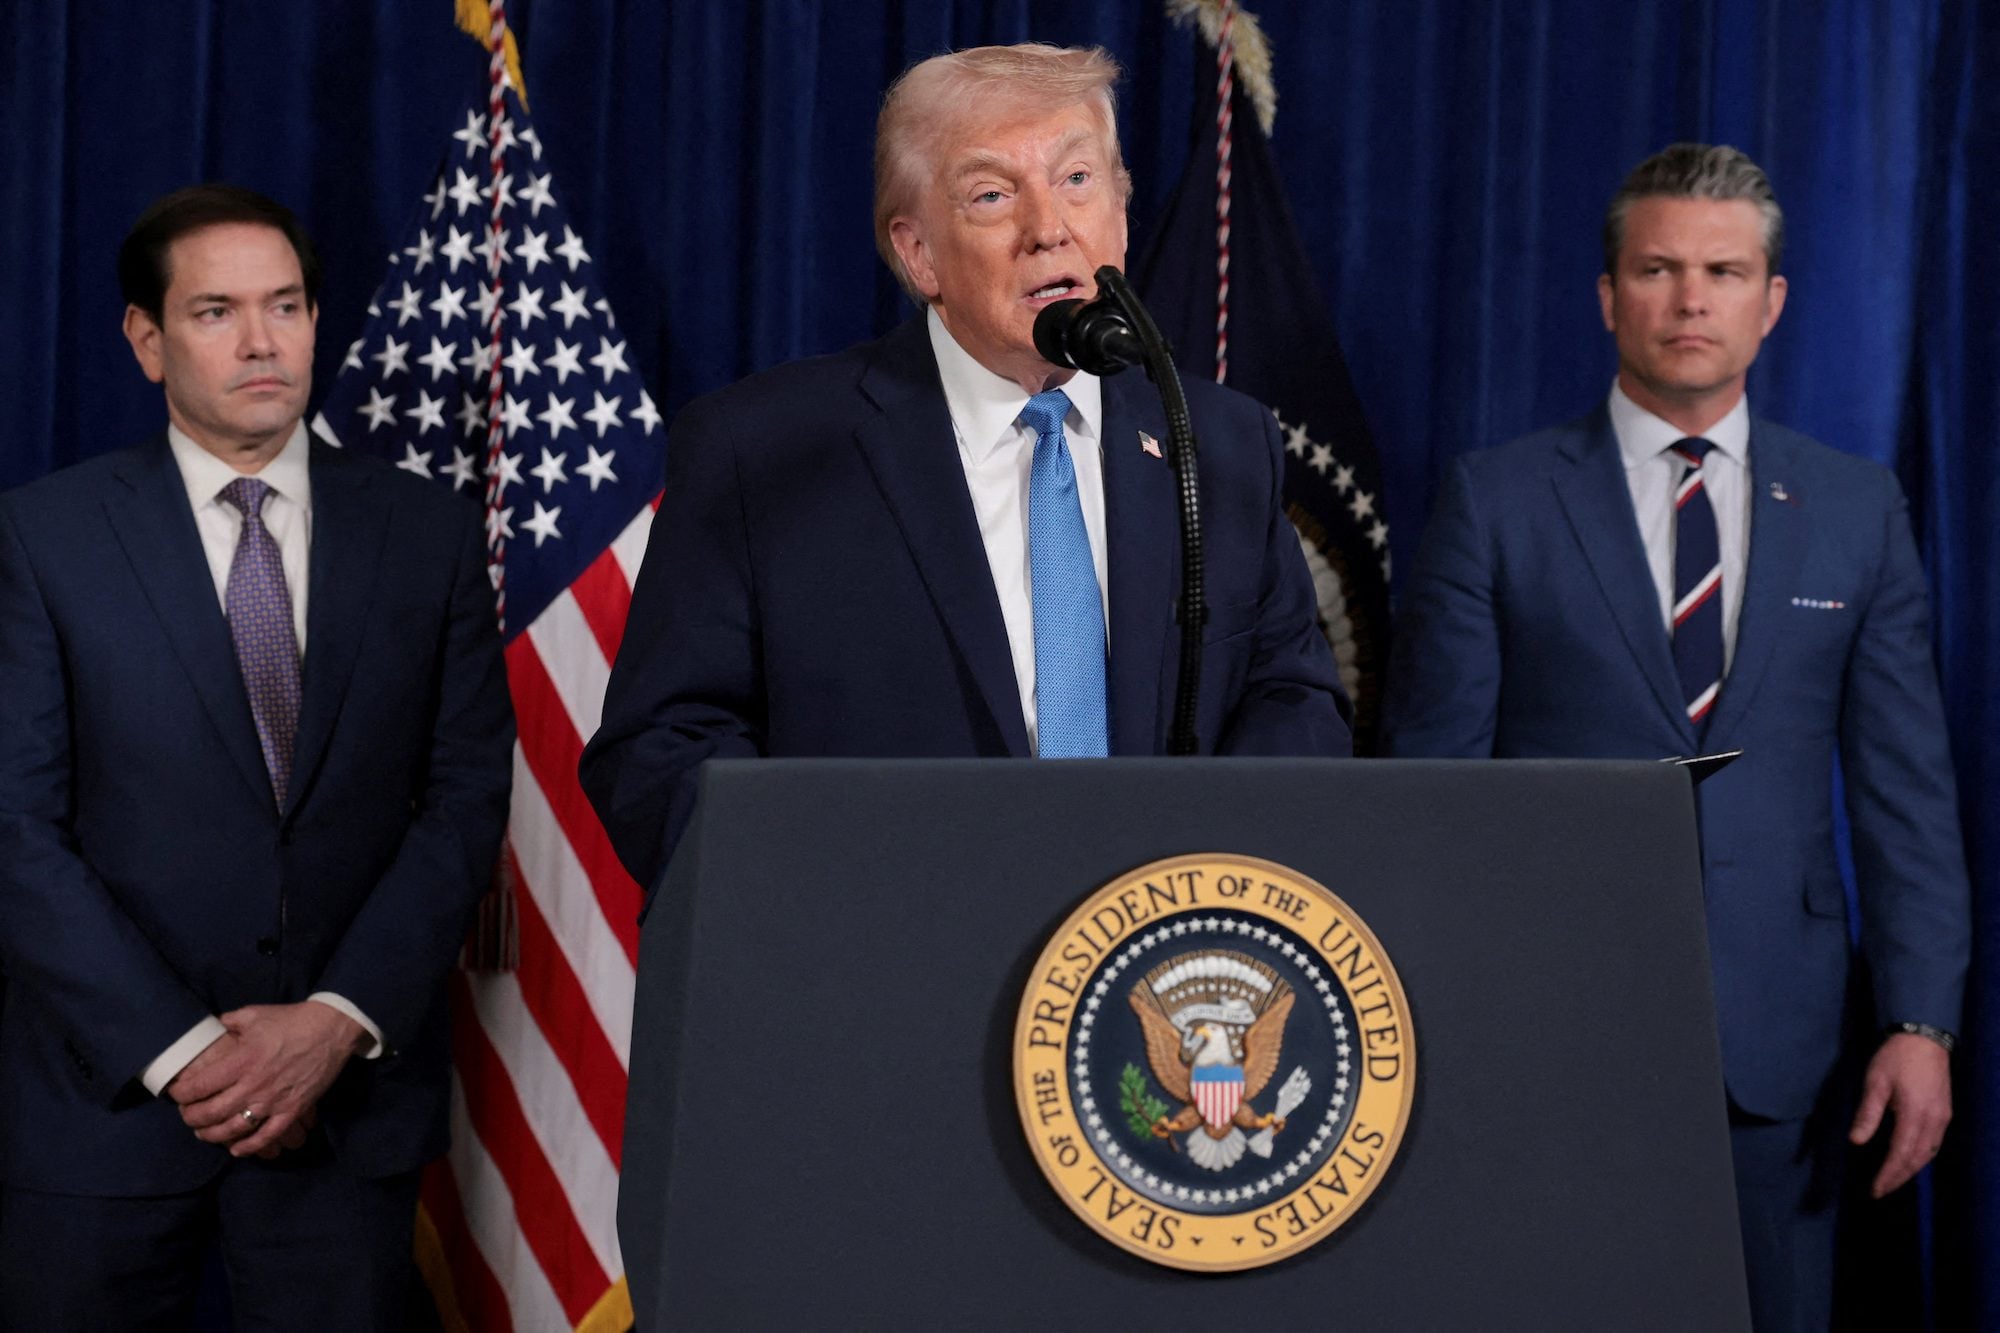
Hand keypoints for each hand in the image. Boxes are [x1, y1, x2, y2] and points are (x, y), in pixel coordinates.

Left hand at [169, 1001, 369, 1157]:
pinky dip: (249, 1146)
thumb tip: (214, 1026)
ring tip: (204, 1133)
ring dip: (213, 1135)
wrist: (332, 1028)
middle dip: (192, 1118)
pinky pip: (267, 1136)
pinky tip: (237, 1149)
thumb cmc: (292, 1020)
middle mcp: (253, 1085)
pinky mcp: (293, 1110)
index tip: (177, 1093)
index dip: (182, 1093)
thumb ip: (229, 1022)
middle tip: (187, 1115)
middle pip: (212, 1112)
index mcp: (241, 1060)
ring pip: (234, 1129)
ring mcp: (274, 1101)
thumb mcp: (254, 1014)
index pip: (200, 1085)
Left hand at [1848, 1032, 1951, 1197]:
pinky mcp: (1945, 1112)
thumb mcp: (1875, 1083)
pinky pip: (1934, 1143)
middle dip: (1899, 1178)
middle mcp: (1934, 1121)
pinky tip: (1910, 1160)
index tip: (1875, 1189)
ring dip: (1911, 1170)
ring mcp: (1943, 1118)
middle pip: (1917, 1159)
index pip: (1900, 1154)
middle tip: (1880, 1191)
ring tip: (1893, 1180)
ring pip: (1929, 1153)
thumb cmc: (1895, 1058)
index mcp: (1915, 1115)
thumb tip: (1856, 1141)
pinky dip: (1921, 1157)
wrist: (1924, 1038)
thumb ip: (1868, 1114)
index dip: (1888, 1174)